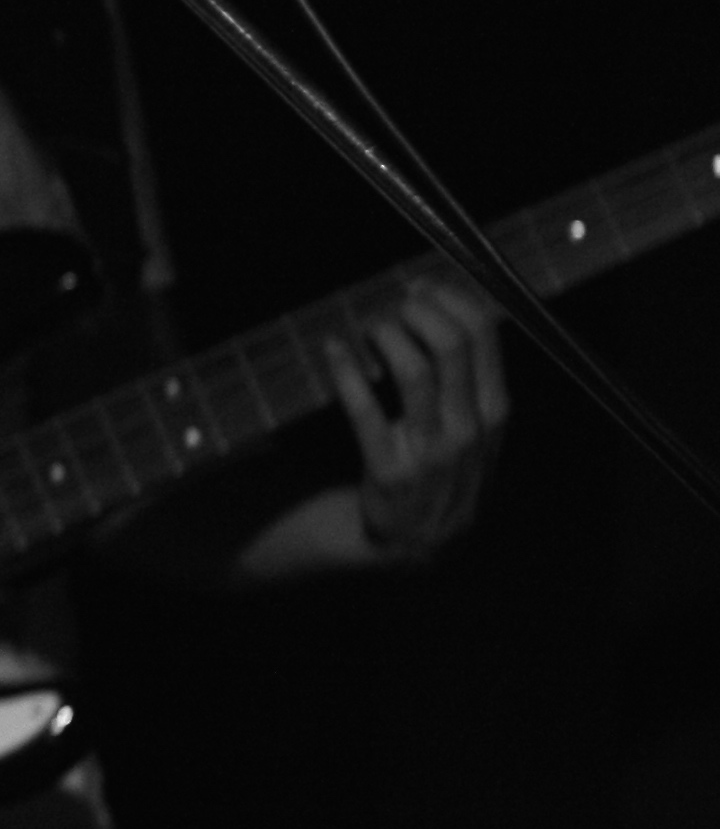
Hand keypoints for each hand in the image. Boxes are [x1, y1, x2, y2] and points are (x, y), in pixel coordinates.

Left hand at [324, 279, 505, 560]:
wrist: (418, 541)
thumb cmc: (444, 470)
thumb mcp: (477, 429)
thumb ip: (471, 378)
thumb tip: (446, 307)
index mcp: (495, 411)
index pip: (485, 336)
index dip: (450, 299)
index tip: (421, 287)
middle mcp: (470, 428)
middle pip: (452, 345)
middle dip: (417, 311)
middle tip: (392, 307)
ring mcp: (432, 451)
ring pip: (414, 372)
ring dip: (385, 336)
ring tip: (368, 328)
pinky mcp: (389, 470)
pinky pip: (365, 411)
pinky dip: (345, 371)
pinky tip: (332, 348)